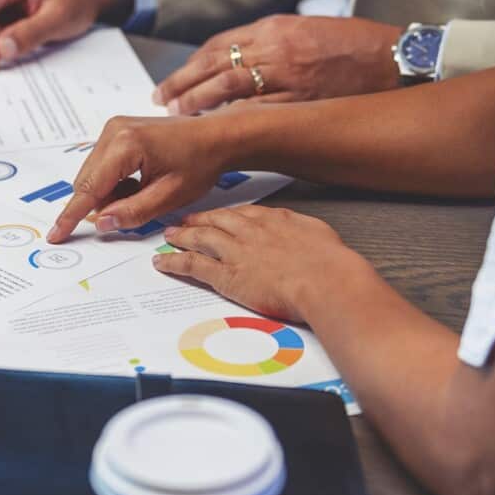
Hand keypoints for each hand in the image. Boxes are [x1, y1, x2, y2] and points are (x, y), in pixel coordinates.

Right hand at [47, 114, 233, 242]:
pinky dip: (114, 182)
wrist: (216, 136)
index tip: (56, 235)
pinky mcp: (116, 131)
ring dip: (110, 193)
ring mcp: (113, 128)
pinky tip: (140, 182)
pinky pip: (101, 165)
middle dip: (102, 204)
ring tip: (144, 192)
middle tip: (133, 211)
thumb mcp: (169, 195)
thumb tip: (102, 223)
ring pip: (93, 175)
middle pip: (87, 182)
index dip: (71, 216)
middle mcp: (113, 131)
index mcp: (126, 145)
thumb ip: (133, 212)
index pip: (89, 189)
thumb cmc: (199, 162)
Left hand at [154, 15, 403, 113]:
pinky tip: (213, 127)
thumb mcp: (305, 29)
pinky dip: (231, 117)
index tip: (173, 80)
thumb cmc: (353, 44)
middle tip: (162, 99)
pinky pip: (257, 109)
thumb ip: (270, 43)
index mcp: (273, 27)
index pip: (218, 45)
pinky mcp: (301, 98)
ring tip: (178, 113)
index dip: (191, 65)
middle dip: (183, 83)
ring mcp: (287, 73)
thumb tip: (238, 59)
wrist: (392, 57)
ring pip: (228, 86)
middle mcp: (275, 47)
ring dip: (197, 101)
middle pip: (214, 64)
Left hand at [154, 205, 364, 321]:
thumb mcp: (320, 235)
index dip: (225, 215)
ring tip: (169, 236)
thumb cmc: (331, 264)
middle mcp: (251, 231)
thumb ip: (304, 232)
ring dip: (182, 236)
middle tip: (185, 221)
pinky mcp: (227, 276)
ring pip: (200, 238)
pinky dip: (175, 263)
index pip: (242, 214)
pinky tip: (163, 262)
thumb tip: (304, 235)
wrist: (326, 280)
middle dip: (198, 220)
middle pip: (217, 221)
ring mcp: (236, 252)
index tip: (218, 216)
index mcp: (274, 220)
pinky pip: (193, 265)